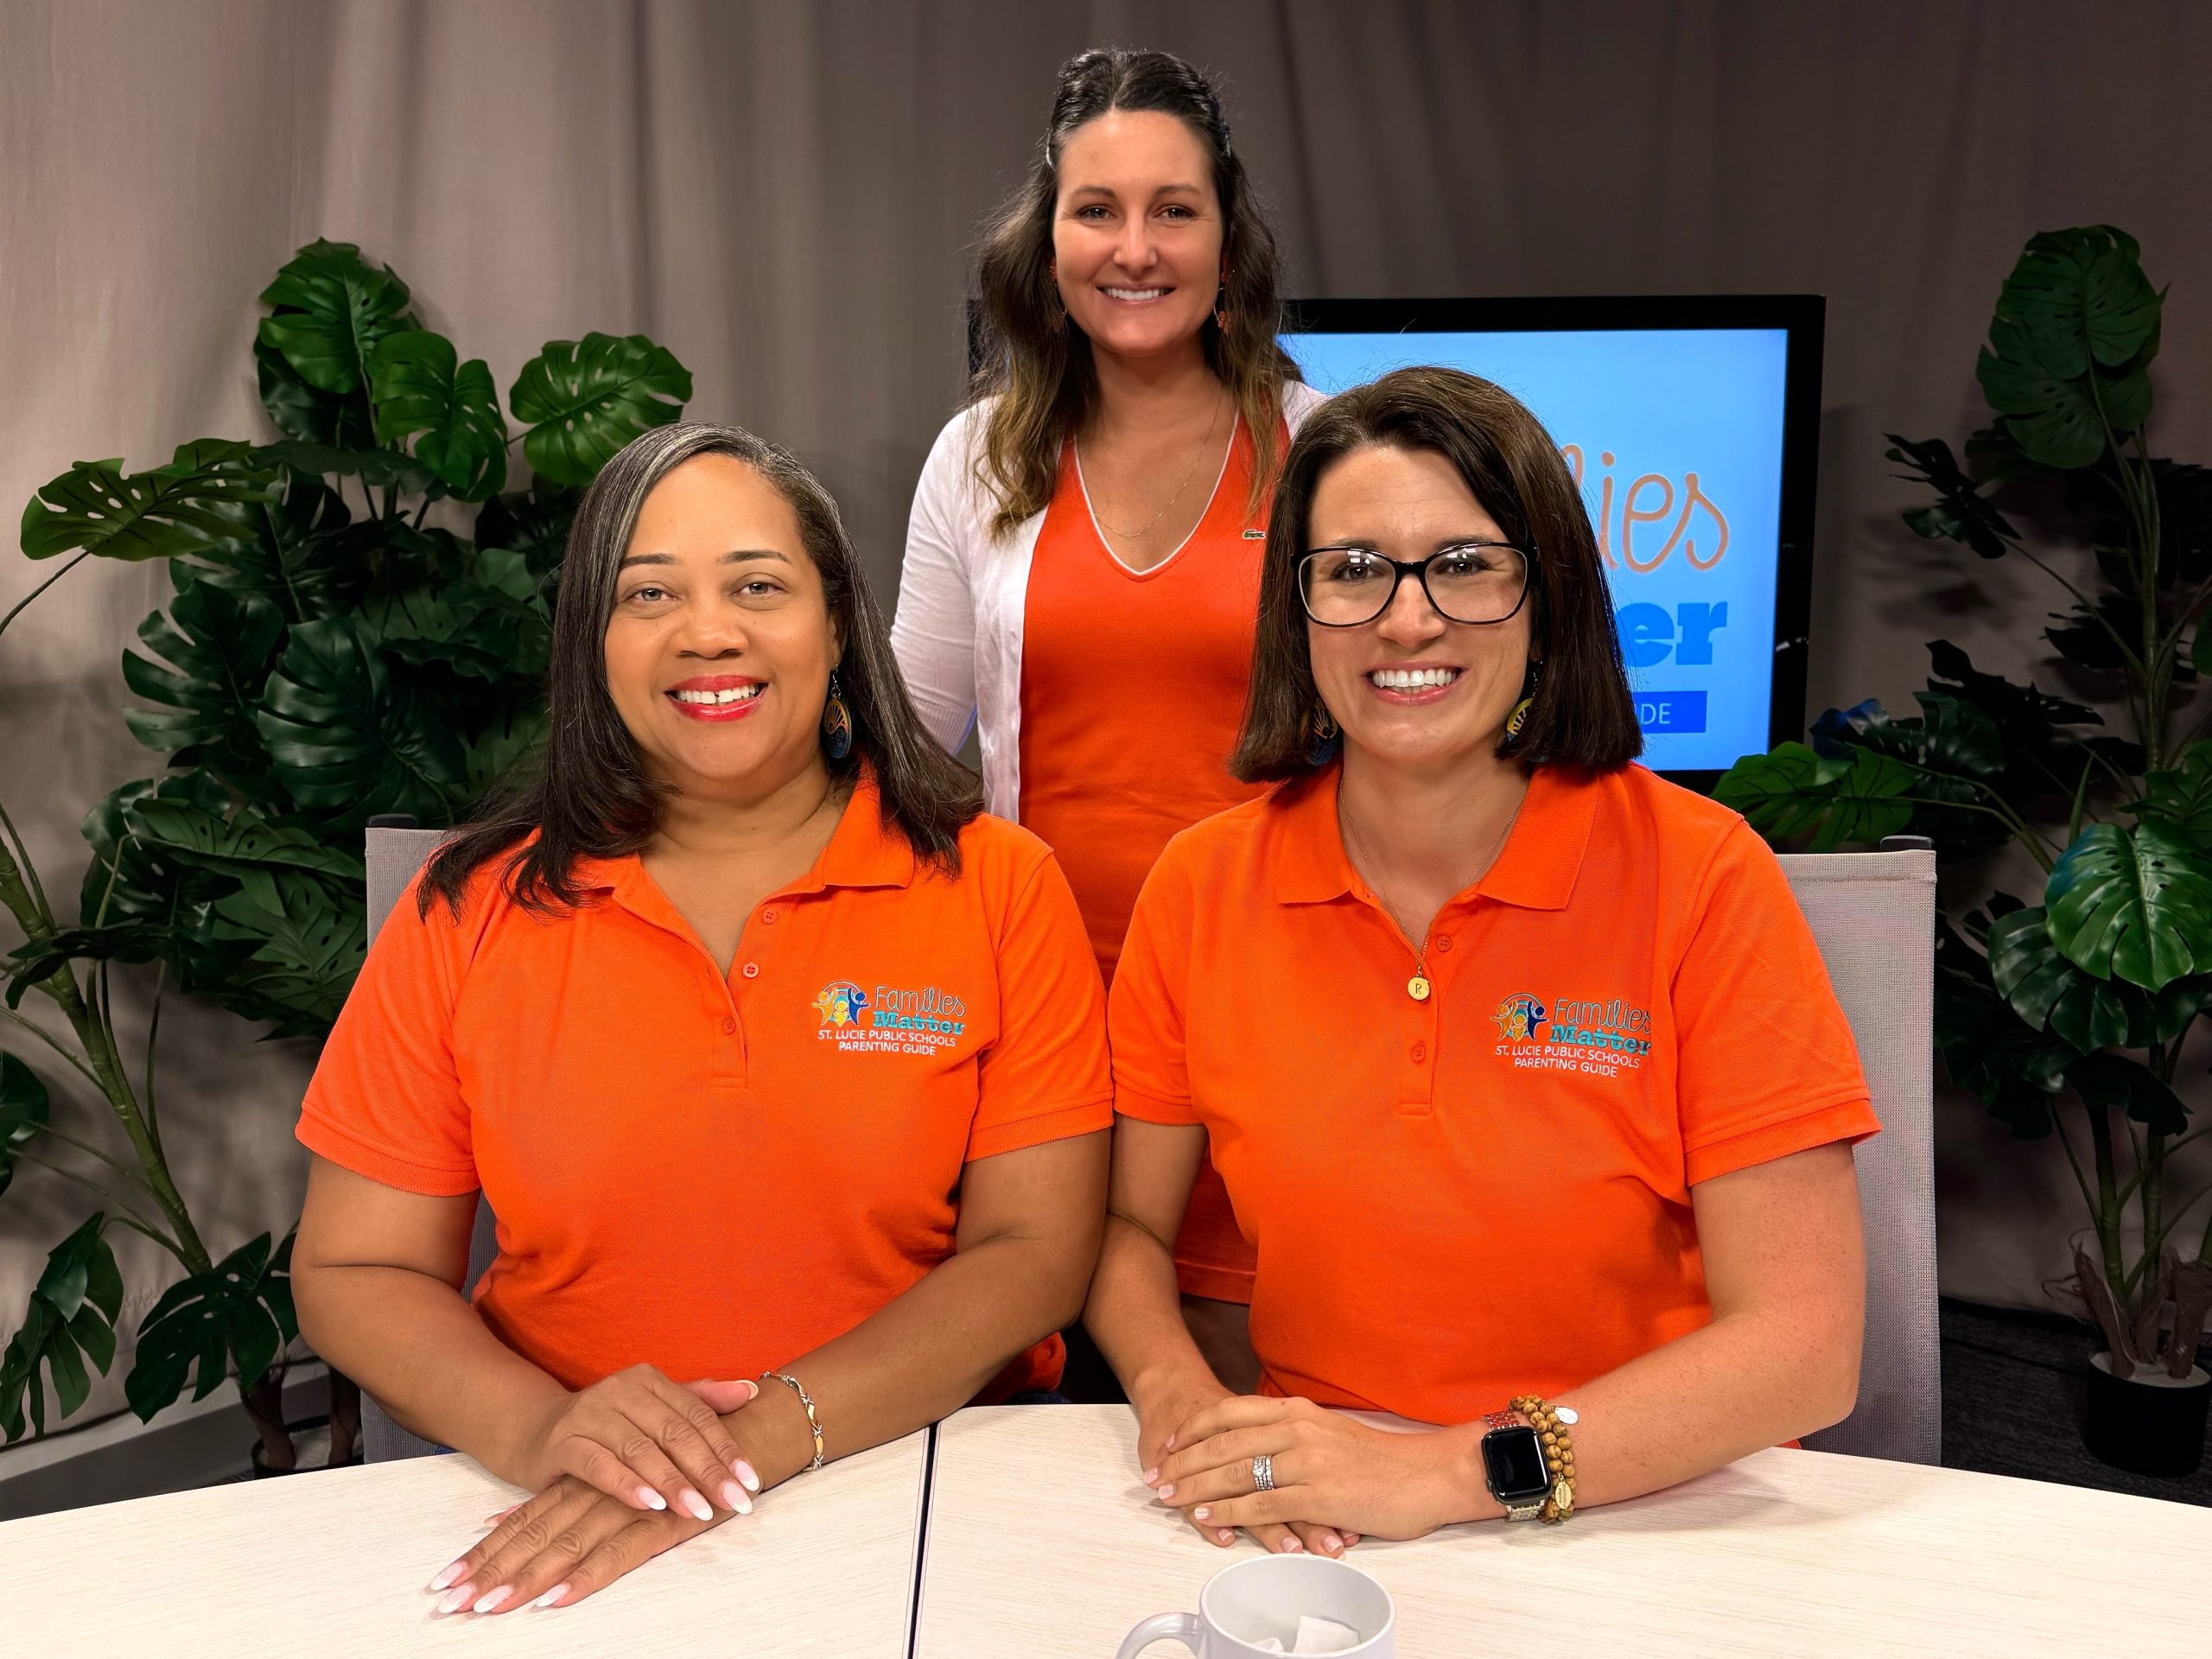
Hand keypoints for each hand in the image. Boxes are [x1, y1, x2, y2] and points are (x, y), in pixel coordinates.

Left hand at [426, 1475, 713, 1613]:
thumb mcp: (608, 1478)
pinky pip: (618, 1554)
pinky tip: (556, 1599)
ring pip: (566, 1547)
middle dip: (490, 1573)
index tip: (444, 1583)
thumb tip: (496, 1518)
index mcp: (581, 1482)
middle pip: (534, 1536)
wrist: (745, 1432)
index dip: (484, 1552)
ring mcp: (627, 1506)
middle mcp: (596, 1491)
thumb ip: (553, 1500)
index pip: (523, 1520)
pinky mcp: (662, 1522)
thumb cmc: (676, 1461)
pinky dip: (586, 1577)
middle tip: (449, 1605)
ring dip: (524, 1580)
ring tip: (486, 1609)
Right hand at [510, 1365, 762, 1519]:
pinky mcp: (563, 1442)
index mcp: (649, 1380)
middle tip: (735, 1502)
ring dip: (673, 1482)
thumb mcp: (652, 1412)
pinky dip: (627, 1485)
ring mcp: (589, 1414)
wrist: (536, 1432)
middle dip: (708, 1471)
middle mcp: (620, 1389)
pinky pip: (600, 1465)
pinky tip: (651, 1504)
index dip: (726, 1449)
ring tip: (699, 1510)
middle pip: (674, 1433)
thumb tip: (750, 1392)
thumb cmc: (607, 1428)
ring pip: (641, 1450)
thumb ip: (699, 1402)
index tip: (751, 1482)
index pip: (696, 1416)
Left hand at [1147, 1396, 1467, 1543]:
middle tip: (1157, 1476)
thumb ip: (1297, 1436)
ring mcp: (1307, 1461)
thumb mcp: (1332, 1433)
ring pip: (1235, 1471)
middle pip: (1224, 1442)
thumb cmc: (1384, 1460)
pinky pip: (1261, 1502)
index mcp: (1299, 1411)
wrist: (1429, 1475)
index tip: (1172, 1442)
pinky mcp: (1318, 1494)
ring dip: (1196, 1486)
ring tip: (1170, 1497)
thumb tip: (1264, 1449)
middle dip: (1184, 1461)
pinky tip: (1207, 1515)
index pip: (1232, 1412)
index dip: (1196, 1428)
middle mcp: (1298, 1429)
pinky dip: (1228, 1510)